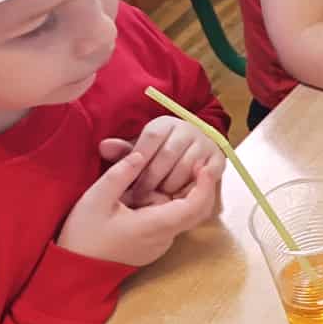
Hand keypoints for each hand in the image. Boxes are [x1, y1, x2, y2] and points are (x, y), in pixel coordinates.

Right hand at [58, 151, 220, 266]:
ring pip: (183, 215)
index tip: (203, 164)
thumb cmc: (83, 235)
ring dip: (177, 195)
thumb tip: (140, 154)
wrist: (74, 269)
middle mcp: (164, 238)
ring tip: (152, 179)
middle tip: (191, 163)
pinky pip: (170, 222)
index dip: (205, 184)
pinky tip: (144, 194)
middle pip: (196, 211)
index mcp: (154, 226)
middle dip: (200, 187)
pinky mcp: (154, 245)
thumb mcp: (95, 198)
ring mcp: (160, 244)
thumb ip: (120, 174)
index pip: (194, 206)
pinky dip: (167, 205)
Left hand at [100, 115, 227, 207]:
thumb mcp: (138, 152)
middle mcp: (189, 129)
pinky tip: (175, 199)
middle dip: (151, 179)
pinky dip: (189, 190)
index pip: (152, 138)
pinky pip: (203, 178)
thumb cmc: (157, 155)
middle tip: (138, 197)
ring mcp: (206, 144)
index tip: (129, 180)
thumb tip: (104, 147)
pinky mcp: (218, 159)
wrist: (191, 153)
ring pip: (185, 168)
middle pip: (168, 154)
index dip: (140, 160)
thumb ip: (122, 152)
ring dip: (169, 187)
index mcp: (166, 123)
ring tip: (154, 200)